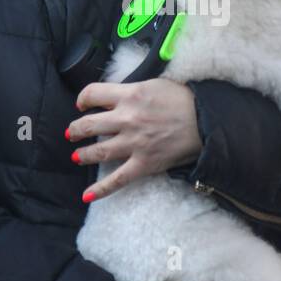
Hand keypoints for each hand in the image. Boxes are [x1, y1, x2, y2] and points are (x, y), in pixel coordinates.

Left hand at [67, 79, 202, 200]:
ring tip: (77, 156)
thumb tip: (116, 94)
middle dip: (76, 129)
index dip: (83, 99)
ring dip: (83, 154)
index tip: (82, 104)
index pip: (92, 93)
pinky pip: (117, 179)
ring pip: (97, 151)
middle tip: (73, 133)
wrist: (207, 121)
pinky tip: (86, 196)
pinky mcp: (143, 164)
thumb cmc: (185, 100)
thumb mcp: (155, 84)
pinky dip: (100, 189)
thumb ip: (132, 89)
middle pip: (88, 124)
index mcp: (130, 95)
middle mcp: (127, 119)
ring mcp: (134, 143)